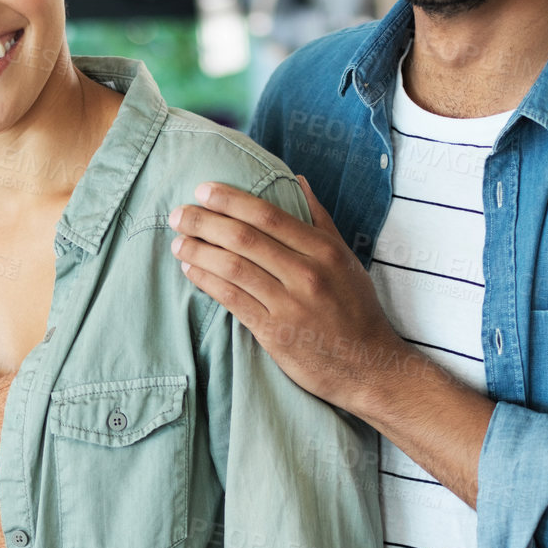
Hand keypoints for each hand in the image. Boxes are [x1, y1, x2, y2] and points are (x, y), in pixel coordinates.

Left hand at [168, 177, 410, 415]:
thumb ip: (320, 219)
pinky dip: (207, 282)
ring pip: (233, 267)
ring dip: (199, 251)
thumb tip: (297, 180)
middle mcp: (306, 273)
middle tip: (178, 214)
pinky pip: (233, 300)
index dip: (231, 200)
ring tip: (178, 242)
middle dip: (205, 222)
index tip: (203, 190)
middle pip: (244, 237)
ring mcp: (289, 304)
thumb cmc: (356, 310)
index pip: (268, 215)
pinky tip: (191, 271)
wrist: (369, 366)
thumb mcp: (346, 259)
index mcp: (323, 250)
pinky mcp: (275, 333)